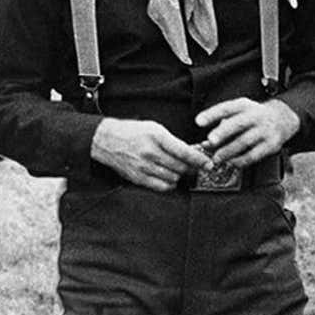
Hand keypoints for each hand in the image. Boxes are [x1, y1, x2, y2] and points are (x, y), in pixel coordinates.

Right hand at [90, 118, 211, 190]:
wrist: (106, 140)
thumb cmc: (132, 132)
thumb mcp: (154, 128)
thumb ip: (173, 141)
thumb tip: (193, 152)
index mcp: (156, 136)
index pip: (184, 151)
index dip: (199, 159)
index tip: (209, 164)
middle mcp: (150, 152)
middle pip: (181, 167)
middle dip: (191, 168)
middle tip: (194, 166)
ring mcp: (143, 167)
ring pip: (173, 177)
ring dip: (180, 175)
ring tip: (177, 168)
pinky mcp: (138, 178)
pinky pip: (162, 186)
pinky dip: (170, 183)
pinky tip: (168, 177)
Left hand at [195, 98, 299, 165]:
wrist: (283, 118)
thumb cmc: (254, 116)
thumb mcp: (240, 112)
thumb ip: (222, 124)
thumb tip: (206, 143)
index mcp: (244, 105)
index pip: (226, 108)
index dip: (211, 114)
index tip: (198, 122)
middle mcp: (256, 116)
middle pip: (238, 124)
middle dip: (222, 132)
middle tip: (210, 142)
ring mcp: (265, 130)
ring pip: (245, 141)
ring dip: (229, 151)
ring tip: (217, 158)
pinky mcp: (271, 144)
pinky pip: (255, 154)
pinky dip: (242, 160)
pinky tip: (232, 163)